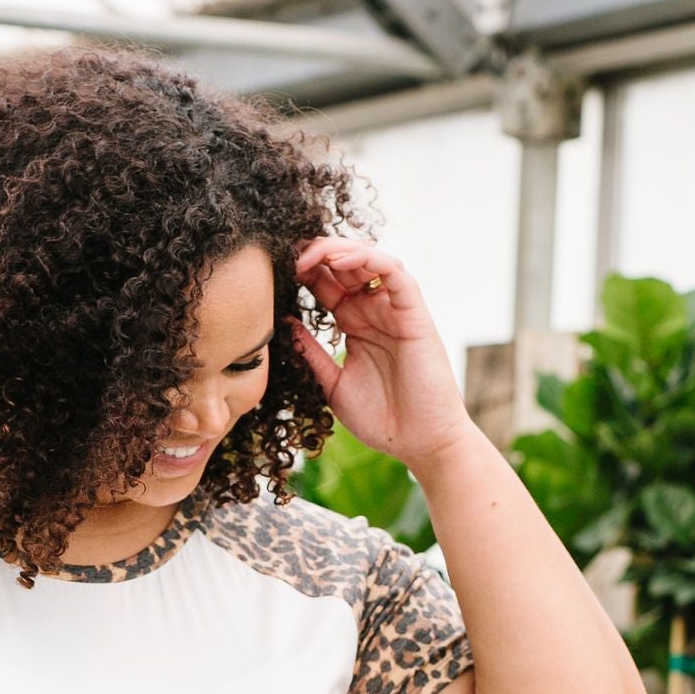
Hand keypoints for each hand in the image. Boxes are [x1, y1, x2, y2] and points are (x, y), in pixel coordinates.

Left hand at [292, 238, 468, 475]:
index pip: (327, 284)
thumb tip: (284, 322)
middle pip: (344, 264)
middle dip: (315, 253)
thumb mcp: (331, 384)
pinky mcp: (414, 313)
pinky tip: (340, 261)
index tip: (274, 267)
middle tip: (287, 252)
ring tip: (309, 254)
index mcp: (355, 325)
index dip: (303, 270)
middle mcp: (374, 311)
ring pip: (368, 260)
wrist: (420, 443)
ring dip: (338, 249)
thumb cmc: (382, 419)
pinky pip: (394, 272)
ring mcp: (394, 310)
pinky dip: (368, 259)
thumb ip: (310, 353)